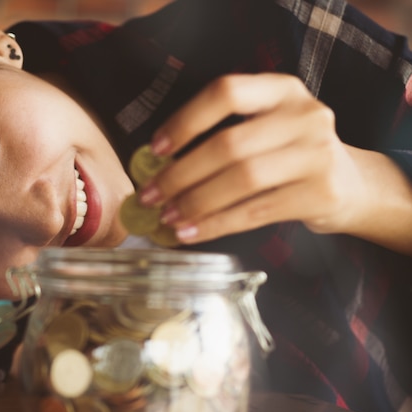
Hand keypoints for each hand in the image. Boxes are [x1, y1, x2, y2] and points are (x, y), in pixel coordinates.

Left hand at [139, 73, 411, 253]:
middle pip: (229, 144)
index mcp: (282, 90)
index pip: (226, 92)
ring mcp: (318, 153)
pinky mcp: (321, 193)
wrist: (349, 184)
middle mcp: (304, 115)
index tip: (156, 149)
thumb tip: (155, 164)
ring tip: (167, 217)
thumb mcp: (265, 128)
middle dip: (181, 174)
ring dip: (196, 202)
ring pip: (242, 179)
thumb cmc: (288, 154)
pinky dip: (217, 224)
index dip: (185, 120)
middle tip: (151, 196)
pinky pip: (255, 212)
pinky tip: (191, 231)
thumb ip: (221, 135)